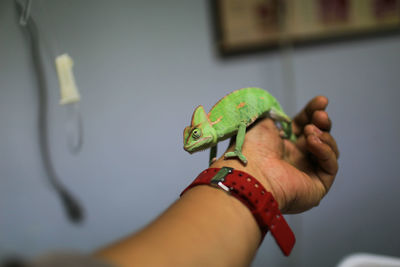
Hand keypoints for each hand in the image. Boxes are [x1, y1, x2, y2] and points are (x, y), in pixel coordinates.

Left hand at [211, 96, 338, 212]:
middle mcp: (295, 160)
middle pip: (319, 137)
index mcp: (281, 146)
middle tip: (320, 115)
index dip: (312, 113)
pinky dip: (324, 150)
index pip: (303, 126)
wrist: (250, 172)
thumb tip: (284, 112)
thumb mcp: (263, 123)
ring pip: (329, 150)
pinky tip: (312, 142)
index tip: (321, 101)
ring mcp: (307, 173)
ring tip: (309, 132)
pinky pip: (330, 165)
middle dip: (322, 123)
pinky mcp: (317, 186)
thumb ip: (277, 115)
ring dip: (322, 136)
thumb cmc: (251, 149)